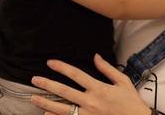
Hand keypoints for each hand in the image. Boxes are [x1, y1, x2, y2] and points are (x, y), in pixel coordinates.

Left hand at [31, 54, 150, 114]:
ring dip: (46, 103)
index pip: (76, 74)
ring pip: (62, 109)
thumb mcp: (123, 81)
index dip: (61, 67)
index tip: (50, 62)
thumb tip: (95, 56)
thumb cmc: (131, 102)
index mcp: (98, 88)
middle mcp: (90, 102)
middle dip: (47, 84)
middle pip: (64, 91)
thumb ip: (107, 69)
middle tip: (34, 79)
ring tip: (33, 98)